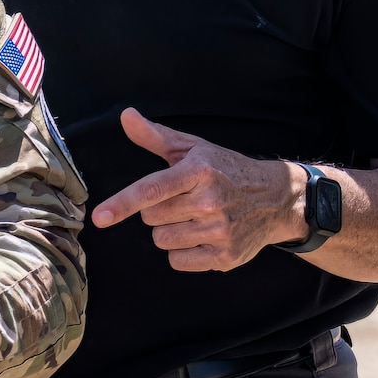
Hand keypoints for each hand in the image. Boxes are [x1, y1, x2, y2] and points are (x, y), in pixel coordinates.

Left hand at [90, 108, 308, 271]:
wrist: (277, 198)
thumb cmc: (226, 170)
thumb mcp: (194, 148)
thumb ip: (156, 136)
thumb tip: (125, 115)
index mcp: (199, 171)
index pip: (152, 189)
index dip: (123, 203)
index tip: (100, 217)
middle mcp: (210, 201)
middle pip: (151, 217)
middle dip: (158, 210)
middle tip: (183, 200)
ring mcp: (219, 231)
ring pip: (162, 240)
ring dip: (170, 231)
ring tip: (195, 218)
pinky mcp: (225, 257)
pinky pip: (178, 261)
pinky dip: (183, 252)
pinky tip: (202, 237)